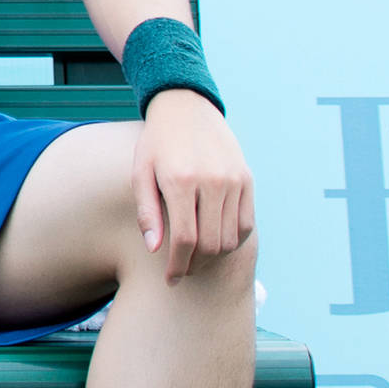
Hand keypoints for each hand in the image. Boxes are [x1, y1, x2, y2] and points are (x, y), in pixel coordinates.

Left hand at [131, 92, 254, 282]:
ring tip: (196, 257)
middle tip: (182, 270)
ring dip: (214, 256)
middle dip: (195, 265)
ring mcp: (234, 180)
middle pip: (211, 244)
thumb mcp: (141, 172)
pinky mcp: (247, 179)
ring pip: (231, 238)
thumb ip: (147, 212)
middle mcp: (212, 181)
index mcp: (181, 180)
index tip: (170, 278)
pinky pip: (246, 223)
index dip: (178, 265)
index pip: (185, 239)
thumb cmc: (157, 144)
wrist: (187, 108)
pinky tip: (215, 240)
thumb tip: (154, 248)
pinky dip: (233, 240)